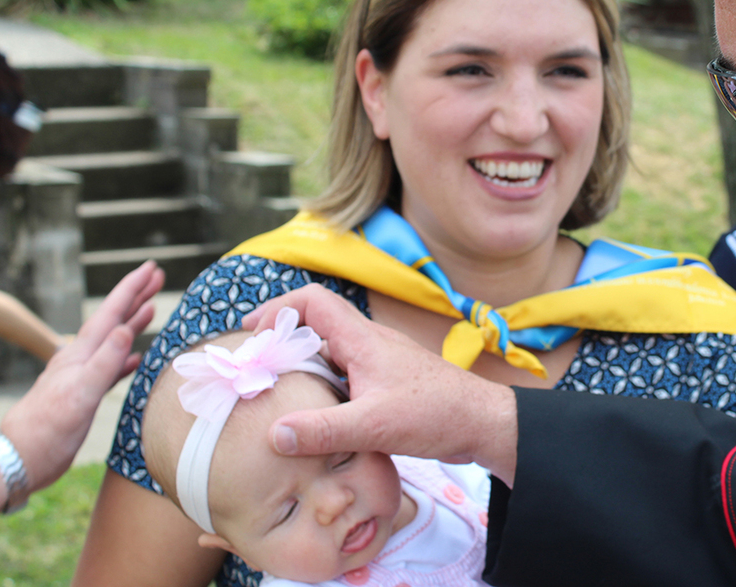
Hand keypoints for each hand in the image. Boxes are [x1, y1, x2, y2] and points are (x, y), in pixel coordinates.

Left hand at [0, 261, 164, 493]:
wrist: (22, 457)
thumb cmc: (49, 429)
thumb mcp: (80, 394)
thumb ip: (104, 363)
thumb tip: (124, 329)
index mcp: (81, 355)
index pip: (110, 313)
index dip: (131, 289)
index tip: (151, 268)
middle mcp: (81, 359)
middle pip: (113, 320)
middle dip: (135, 296)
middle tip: (157, 276)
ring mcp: (81, 376)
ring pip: (113, 341)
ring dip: (132, 322)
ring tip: (151, 308)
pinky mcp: (84, 394)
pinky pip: (111, 367)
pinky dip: (125, 358)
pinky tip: (135, 359)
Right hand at [243, 284, 518, 485]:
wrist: (484, 423)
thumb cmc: (437, 415)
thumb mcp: (374, 426)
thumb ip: (322, 430)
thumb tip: (273, 434)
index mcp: (364, 340)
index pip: (313, 301)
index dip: (278, 309)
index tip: (251, 335)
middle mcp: (370, 343)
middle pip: (316, 325)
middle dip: (281, 341)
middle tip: (254, 368)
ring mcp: (381, 362)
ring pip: (331, 352)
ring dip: (303, 365)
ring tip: (276, 392)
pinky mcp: (389, 382)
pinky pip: (346, 374)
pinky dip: (324, 385)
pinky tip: (316, 414)